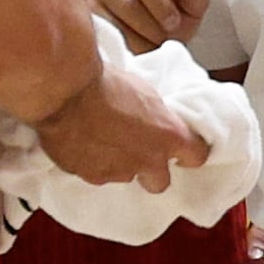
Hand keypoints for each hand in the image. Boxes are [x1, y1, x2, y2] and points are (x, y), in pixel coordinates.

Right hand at [31, 57, 207, 190]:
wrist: (67, 91)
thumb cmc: (104, 82)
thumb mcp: (143, 91)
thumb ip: (155, 114)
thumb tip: (153, 116)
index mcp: (169, 135)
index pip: (196, 155)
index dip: (189, 153)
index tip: (184, 150)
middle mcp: (148, 160)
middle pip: (160, 182)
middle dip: (152, 170)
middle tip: (138, 151)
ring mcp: (120, 172)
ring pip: (125, 176)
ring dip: (119, 163)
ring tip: (102, 140)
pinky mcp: (92, 177)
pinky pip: (98, 174)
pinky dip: (93, 163)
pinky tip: (84, 143)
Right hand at [93, 0, 210, 51]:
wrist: (158, 45)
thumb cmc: (178, 15)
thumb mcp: (195, 3)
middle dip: (159, 3)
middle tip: (174, 24)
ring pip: (123, 1)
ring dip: (148, 25)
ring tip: (161, 38)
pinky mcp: (91, 7)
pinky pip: (110, 21)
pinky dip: (131, 37)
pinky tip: (142, 43)